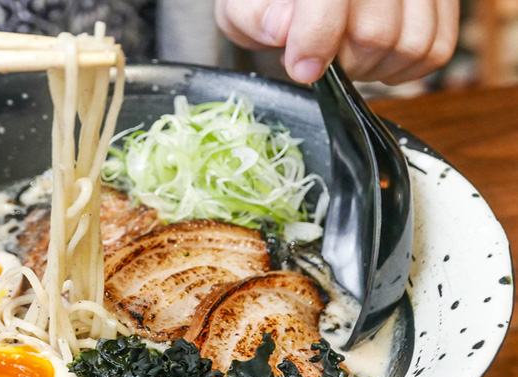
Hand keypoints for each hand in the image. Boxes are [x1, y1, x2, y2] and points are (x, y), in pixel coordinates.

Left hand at [214, 0, 459, 84]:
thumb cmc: (268, 0)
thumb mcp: (242, 6)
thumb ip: (253, 15)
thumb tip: (282, 26)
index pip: (332, 0)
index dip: (316, 38)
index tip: (300, 67)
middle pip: (376, 33)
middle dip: (343, 62)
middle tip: (319, 57)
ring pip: (412, 44)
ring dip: (373, 68)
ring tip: (345, 54)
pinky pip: (436, 49)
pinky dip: (402, 68)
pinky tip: (373, 57)